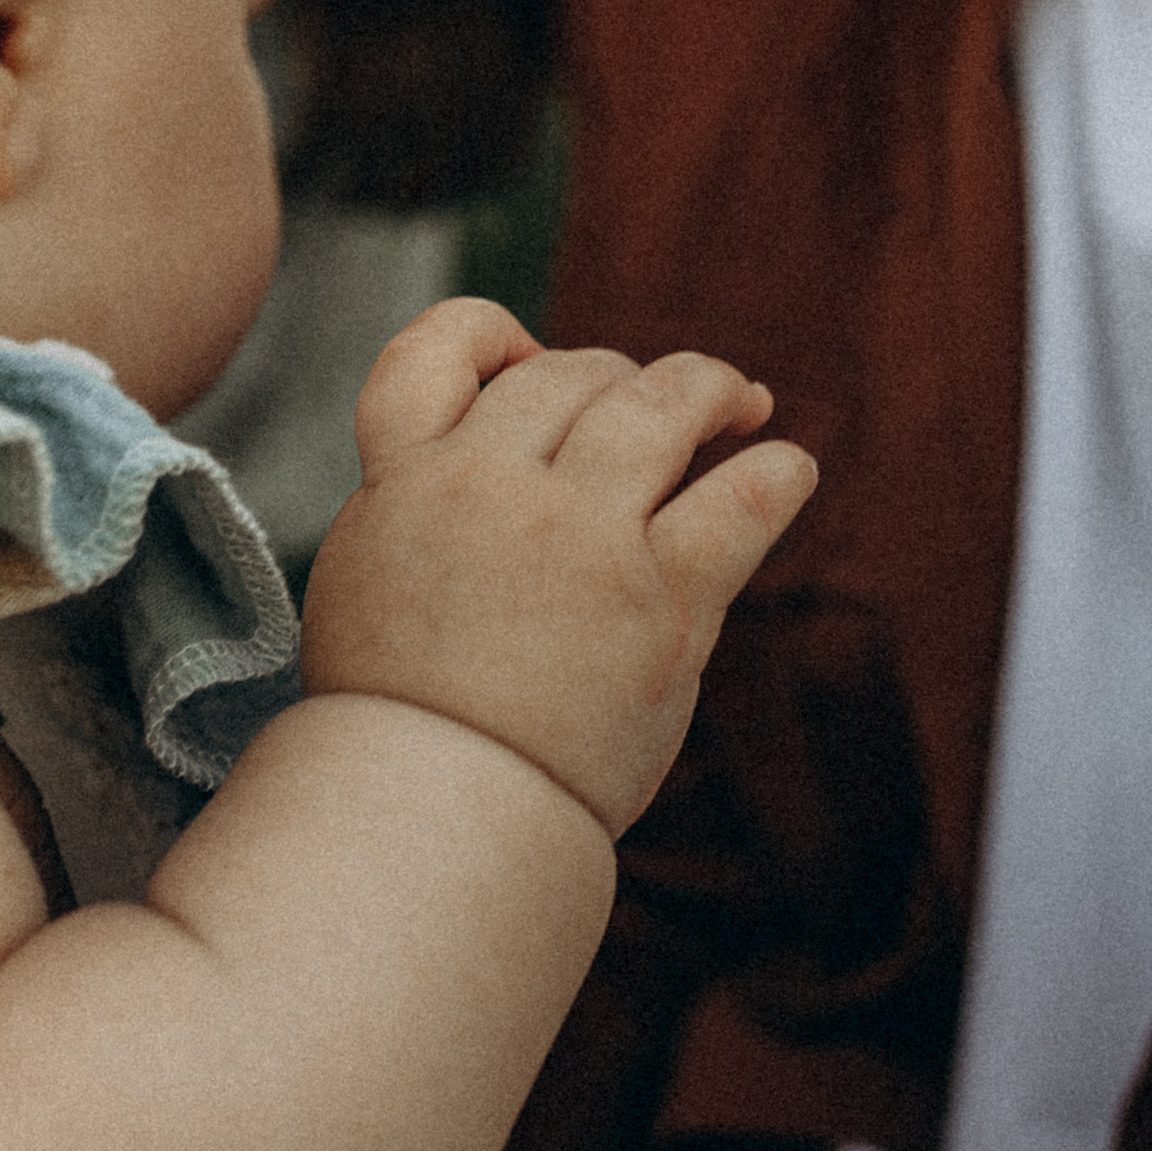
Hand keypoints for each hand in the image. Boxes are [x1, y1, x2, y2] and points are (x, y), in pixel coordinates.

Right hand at [301, 298, 817, 835]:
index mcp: (404, 480)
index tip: (531, 357)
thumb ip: (418, 501)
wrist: (434, 817)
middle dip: (617, 379)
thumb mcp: (363, 578)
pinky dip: (776, 473)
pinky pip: (742, 501)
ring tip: (741, 399)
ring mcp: (583, 538)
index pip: (436, 347)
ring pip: (663, 405)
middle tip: (654, 404)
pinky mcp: (664, 599)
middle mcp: (491, 488)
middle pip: (570, 375)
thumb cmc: (400, 720)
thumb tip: (498, 444)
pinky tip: (788, 468)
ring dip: (709, 389)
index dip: (491, 333)